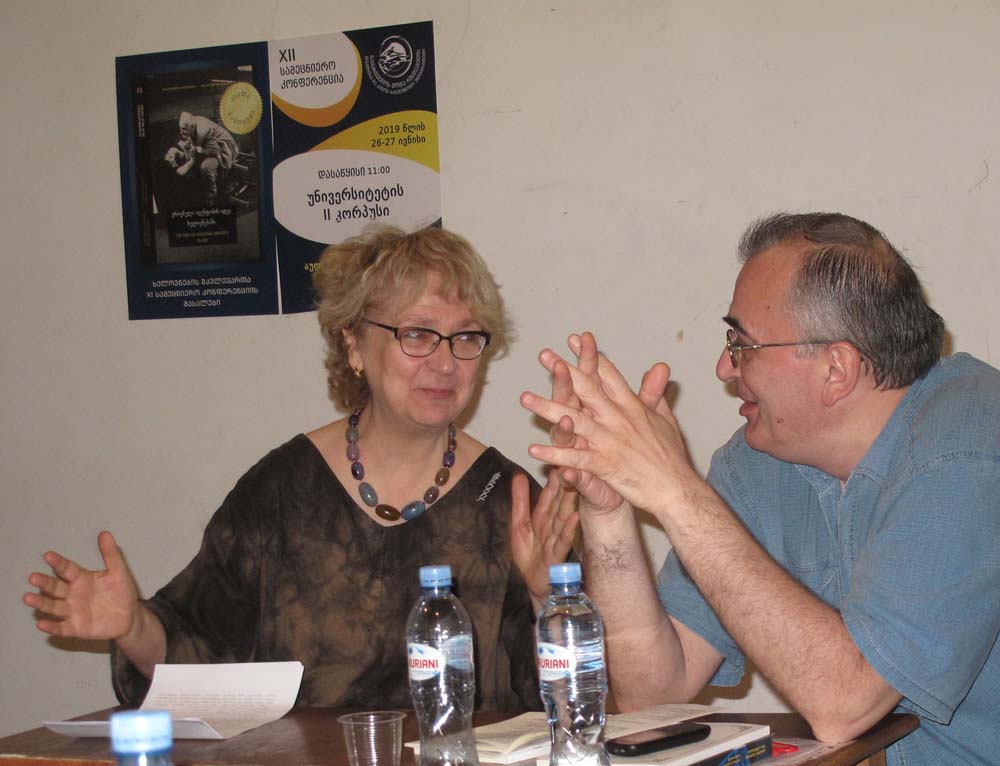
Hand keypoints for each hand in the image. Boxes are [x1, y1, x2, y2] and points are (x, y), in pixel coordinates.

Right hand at [23, 531, 140, 639]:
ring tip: (28, 598)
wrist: (129, 616)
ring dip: (41, 603)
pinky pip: (61, 628)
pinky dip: (52, 627)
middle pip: (55, 588)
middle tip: (33, 577)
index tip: (48, 555)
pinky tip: (41, 624)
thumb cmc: (122, 592)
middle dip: (44, 583)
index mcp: (82, 579)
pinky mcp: (76, 628)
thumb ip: (111, 554)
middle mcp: (73, 594)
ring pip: (53, 607)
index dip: (59, 562)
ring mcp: (73, 611)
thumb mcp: (119, 572)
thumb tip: (105, 533)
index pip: (67, 569)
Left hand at [510, 473, 578, 603]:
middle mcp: (552, 526)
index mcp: (543, 518)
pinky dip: (569, 528)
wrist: (532, 584)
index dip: (552, 479)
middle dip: (564, 485)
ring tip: (575, 485)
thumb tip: (517, 474)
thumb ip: (520, 500)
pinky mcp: (557, 554)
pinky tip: (575, 517)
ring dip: (569, 502)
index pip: (548, 495)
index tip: (559, 460)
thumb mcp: (519, 524)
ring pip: (563, 517)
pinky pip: (563, 540)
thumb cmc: (529, 555)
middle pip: (559, 503)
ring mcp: (556, 539)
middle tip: (571, 466)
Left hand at [521, 336, 691, 513]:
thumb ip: (655, 393)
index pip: (608, 376)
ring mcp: (610, 441)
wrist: (677, 488)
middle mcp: (619, 419)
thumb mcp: (665, 419)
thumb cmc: (671, 457)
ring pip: (574, 420)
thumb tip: (660, 368)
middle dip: (564, 371)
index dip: (590, 357)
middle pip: (587, 389)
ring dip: (547, 408)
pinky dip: (554, 454)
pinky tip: (534, 450)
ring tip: (525, 399)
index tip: (574, 340)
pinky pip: (574, 458)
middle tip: (545, 355)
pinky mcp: (605, 464)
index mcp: (632, 407)